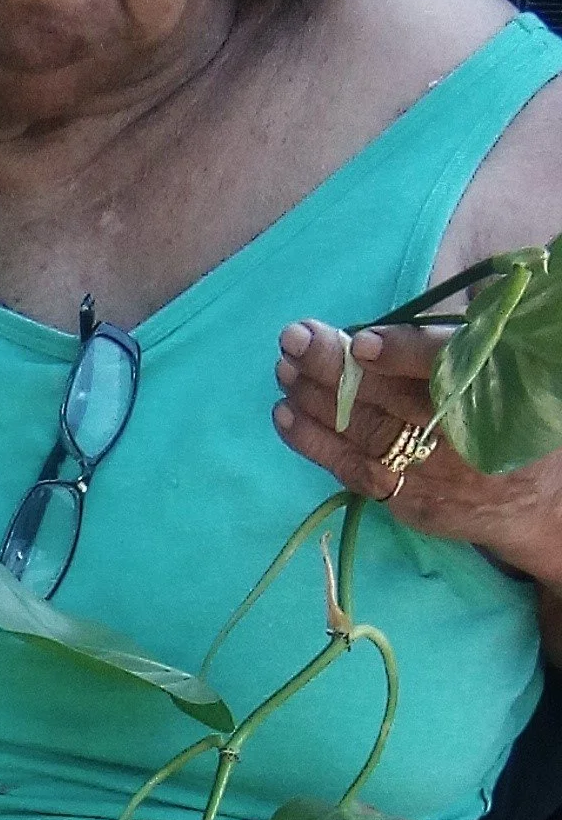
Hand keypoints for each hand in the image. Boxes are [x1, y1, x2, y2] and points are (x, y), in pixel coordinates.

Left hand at [273, 320, 561, 584]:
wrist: (546, 502)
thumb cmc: (513, 415)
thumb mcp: (509, 372)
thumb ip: (460, 343)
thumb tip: (393, 317)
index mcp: (495, 393)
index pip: (447, 369)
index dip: (402, 355)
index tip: (361, 341)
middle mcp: (464, 436)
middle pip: (391, 399)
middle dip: (334, 367)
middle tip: (293, 339)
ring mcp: (435, 474)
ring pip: (363, 433)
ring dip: (314, 399)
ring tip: (284, 369)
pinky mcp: (411, 501)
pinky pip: (354, 470)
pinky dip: (315, 443)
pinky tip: (285, 415)